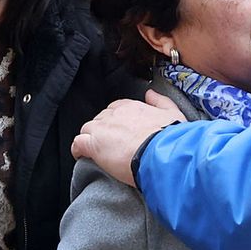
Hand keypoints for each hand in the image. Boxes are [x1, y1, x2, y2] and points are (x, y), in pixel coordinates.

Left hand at [71, 92, 186, 186]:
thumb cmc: (170, 137)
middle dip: (102, 130)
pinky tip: (82, 156)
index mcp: (132, 107)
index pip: (116, 109)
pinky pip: (78, 144)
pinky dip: (78, 150)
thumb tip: (150, 93)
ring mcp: (102, 129)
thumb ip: (160, 101)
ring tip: (97, 152)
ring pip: (87, 129)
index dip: (115, 120)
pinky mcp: (94, 145)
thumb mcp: (172, 113)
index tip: (119, 131)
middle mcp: (115, 114)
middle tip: (110, 144)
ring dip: (90, 139)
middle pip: (100, 119)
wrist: (162, 154)